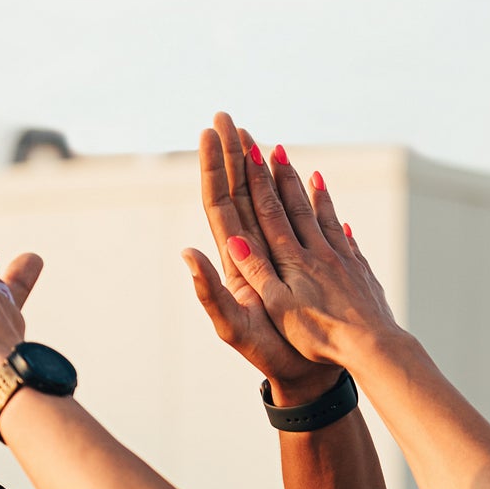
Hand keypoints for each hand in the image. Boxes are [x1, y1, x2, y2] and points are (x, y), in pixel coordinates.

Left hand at [183, 116, 336, 403]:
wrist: (304, 371)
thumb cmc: (268, 353)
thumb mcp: (232, 328)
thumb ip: (210, 293)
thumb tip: (186, 253)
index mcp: (233, 259)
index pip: (218, 202)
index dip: (213, 167)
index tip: (211, 133)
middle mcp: (247, 251)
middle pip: (234, 192)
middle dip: (229, 155)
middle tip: (227, 117)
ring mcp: (268, 254)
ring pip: (259, 200)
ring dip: (253, 167)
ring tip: (251, 134)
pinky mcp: (290, 261)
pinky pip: (287, 217)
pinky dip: (286, 191)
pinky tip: (290, 173)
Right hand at [190, 113, 402, 368]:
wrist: (371, 345)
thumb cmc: (319, 334)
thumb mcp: (279, 308)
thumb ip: (258, 272)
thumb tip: (234, 239)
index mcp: (293, 261)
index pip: (271, 214)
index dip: (258, 183)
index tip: (249, 152)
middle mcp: (319, 253)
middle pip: (297, 208)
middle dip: (282, 178)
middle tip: (274, 148)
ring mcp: (343, 260)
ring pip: (324, 220)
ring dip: (314, 195)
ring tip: (310, 173)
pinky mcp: (360, 274)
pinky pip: (348, 243)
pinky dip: (342, 228)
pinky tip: (344, 221)